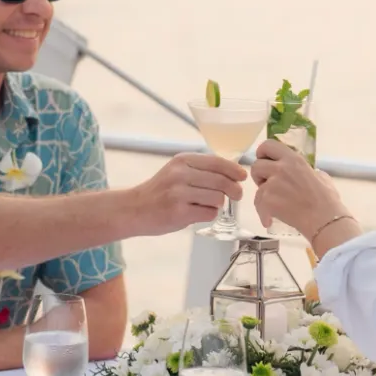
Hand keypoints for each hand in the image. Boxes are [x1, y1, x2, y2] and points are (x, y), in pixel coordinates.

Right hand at [127, 152, 244, 235]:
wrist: (134, 209)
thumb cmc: (159, 192)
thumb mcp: (176, 171)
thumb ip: (200, 170)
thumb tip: (233, 174)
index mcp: (182, 161)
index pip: (217, 162)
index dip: (234, 170)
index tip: (242, 176)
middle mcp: (180, 174)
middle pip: (222, 181)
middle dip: (234, 190)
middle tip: (236, 195)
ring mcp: (179, 193)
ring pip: (218, 198)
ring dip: (218, 204)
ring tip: (206, 205)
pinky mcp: (179, 212)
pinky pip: (209, 213)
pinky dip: (209, 215)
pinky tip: (198, 213)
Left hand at [251, 139, 348, 236]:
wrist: (324, 220)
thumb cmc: (327, 200)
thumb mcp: (320, 177)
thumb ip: (308, 171)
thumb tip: (307, 172)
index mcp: (294, 159)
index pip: (268, 145)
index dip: (263, 153)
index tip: (265, 161)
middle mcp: (281, 168)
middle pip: (257, 165)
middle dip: (260, 175)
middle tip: (269, 185)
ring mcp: (273, 184)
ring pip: (256, 186)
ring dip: (262, 193)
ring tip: (272, 202)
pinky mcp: (267, 200)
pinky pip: (258, 203)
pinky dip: (263, 213)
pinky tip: (270, 219)